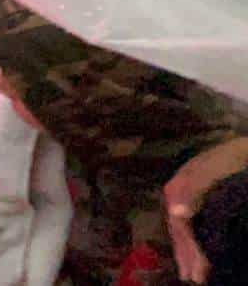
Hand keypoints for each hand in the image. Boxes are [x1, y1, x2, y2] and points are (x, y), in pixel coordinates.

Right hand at [164, 136, 247, 282]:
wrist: (245, 146)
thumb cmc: (233, 157)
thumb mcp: (217, 169)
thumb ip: (195, 187)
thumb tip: (176, 213)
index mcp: (179, 187)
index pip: (180, 226)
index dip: (187, 250)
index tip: (196, 273)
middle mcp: (178, 192)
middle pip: (180, 229)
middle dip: (186, 255)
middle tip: (193, 279)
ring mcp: (188, 194)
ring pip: (184, 228)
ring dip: (187, 250)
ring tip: (193, 272)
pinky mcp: (198, 196)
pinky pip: (191, 222)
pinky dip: (193, 239)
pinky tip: (198, 248)